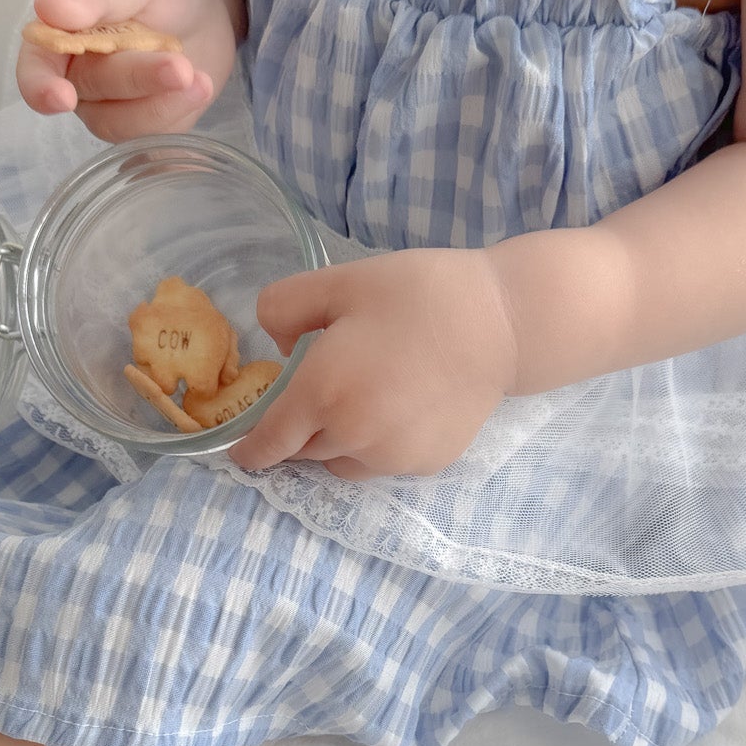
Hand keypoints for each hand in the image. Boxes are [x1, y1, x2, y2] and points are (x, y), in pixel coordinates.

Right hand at [15, 0, 238, 141]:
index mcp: (58, 37)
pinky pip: (154, 137)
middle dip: (137, 80)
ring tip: (199, 77)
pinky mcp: (147, 124)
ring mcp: (112, 107)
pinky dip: (179, 115)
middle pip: (92, 93)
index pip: (36, 70)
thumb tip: (49, 7)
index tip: (62, 96)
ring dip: (163, 105)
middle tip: (180, 66)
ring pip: (123, 126)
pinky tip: (201, 88)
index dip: (41, 87)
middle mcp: (79, 79)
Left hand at [230, 250, 519, 479]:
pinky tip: (398, 407)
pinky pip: (382, 464)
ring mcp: (392, 457)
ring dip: (336, 442)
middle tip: (317, 392)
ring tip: (360, 400)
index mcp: (322, 393)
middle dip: (299, 432)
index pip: (270, 442)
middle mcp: (353, 437)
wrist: (504, 323)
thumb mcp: (341, 282)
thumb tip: (276, 346)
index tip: (241, 452)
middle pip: (304, 452)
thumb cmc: (420, 294)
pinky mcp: (426, 464)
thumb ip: (285, 307)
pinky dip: (376, 446)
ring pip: (342, 463)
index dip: (250, 450)